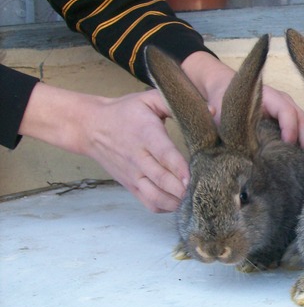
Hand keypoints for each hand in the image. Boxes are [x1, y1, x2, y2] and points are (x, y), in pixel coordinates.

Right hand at [20, 84, 187, 212]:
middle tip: (203, 191)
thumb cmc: (125, 112)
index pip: (164, 154)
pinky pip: (148, 203)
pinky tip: (179, 202)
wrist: (91, 127)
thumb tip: (210, 110)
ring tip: (194, 199)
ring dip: (175, 201)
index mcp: (145, 134)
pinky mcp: (130, 185)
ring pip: (155, 196)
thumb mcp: (148, 99)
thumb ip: (175, 104)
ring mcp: (133, 175)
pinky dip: (165, 207)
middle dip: (182, 189)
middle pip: (162, 179)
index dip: (179, 168)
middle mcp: (138, 158)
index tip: (193, 177)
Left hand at [181, 51, 303, 157]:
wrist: (225, 87)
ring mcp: (289, 108)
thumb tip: (212, 111)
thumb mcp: (219, 107)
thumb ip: (216, 112)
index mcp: (268, 97)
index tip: (289, 148)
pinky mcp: (290, 119)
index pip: (286, 111)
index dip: (290, 129)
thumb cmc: (224, 101)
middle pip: (302, 119)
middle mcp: (283, 101)